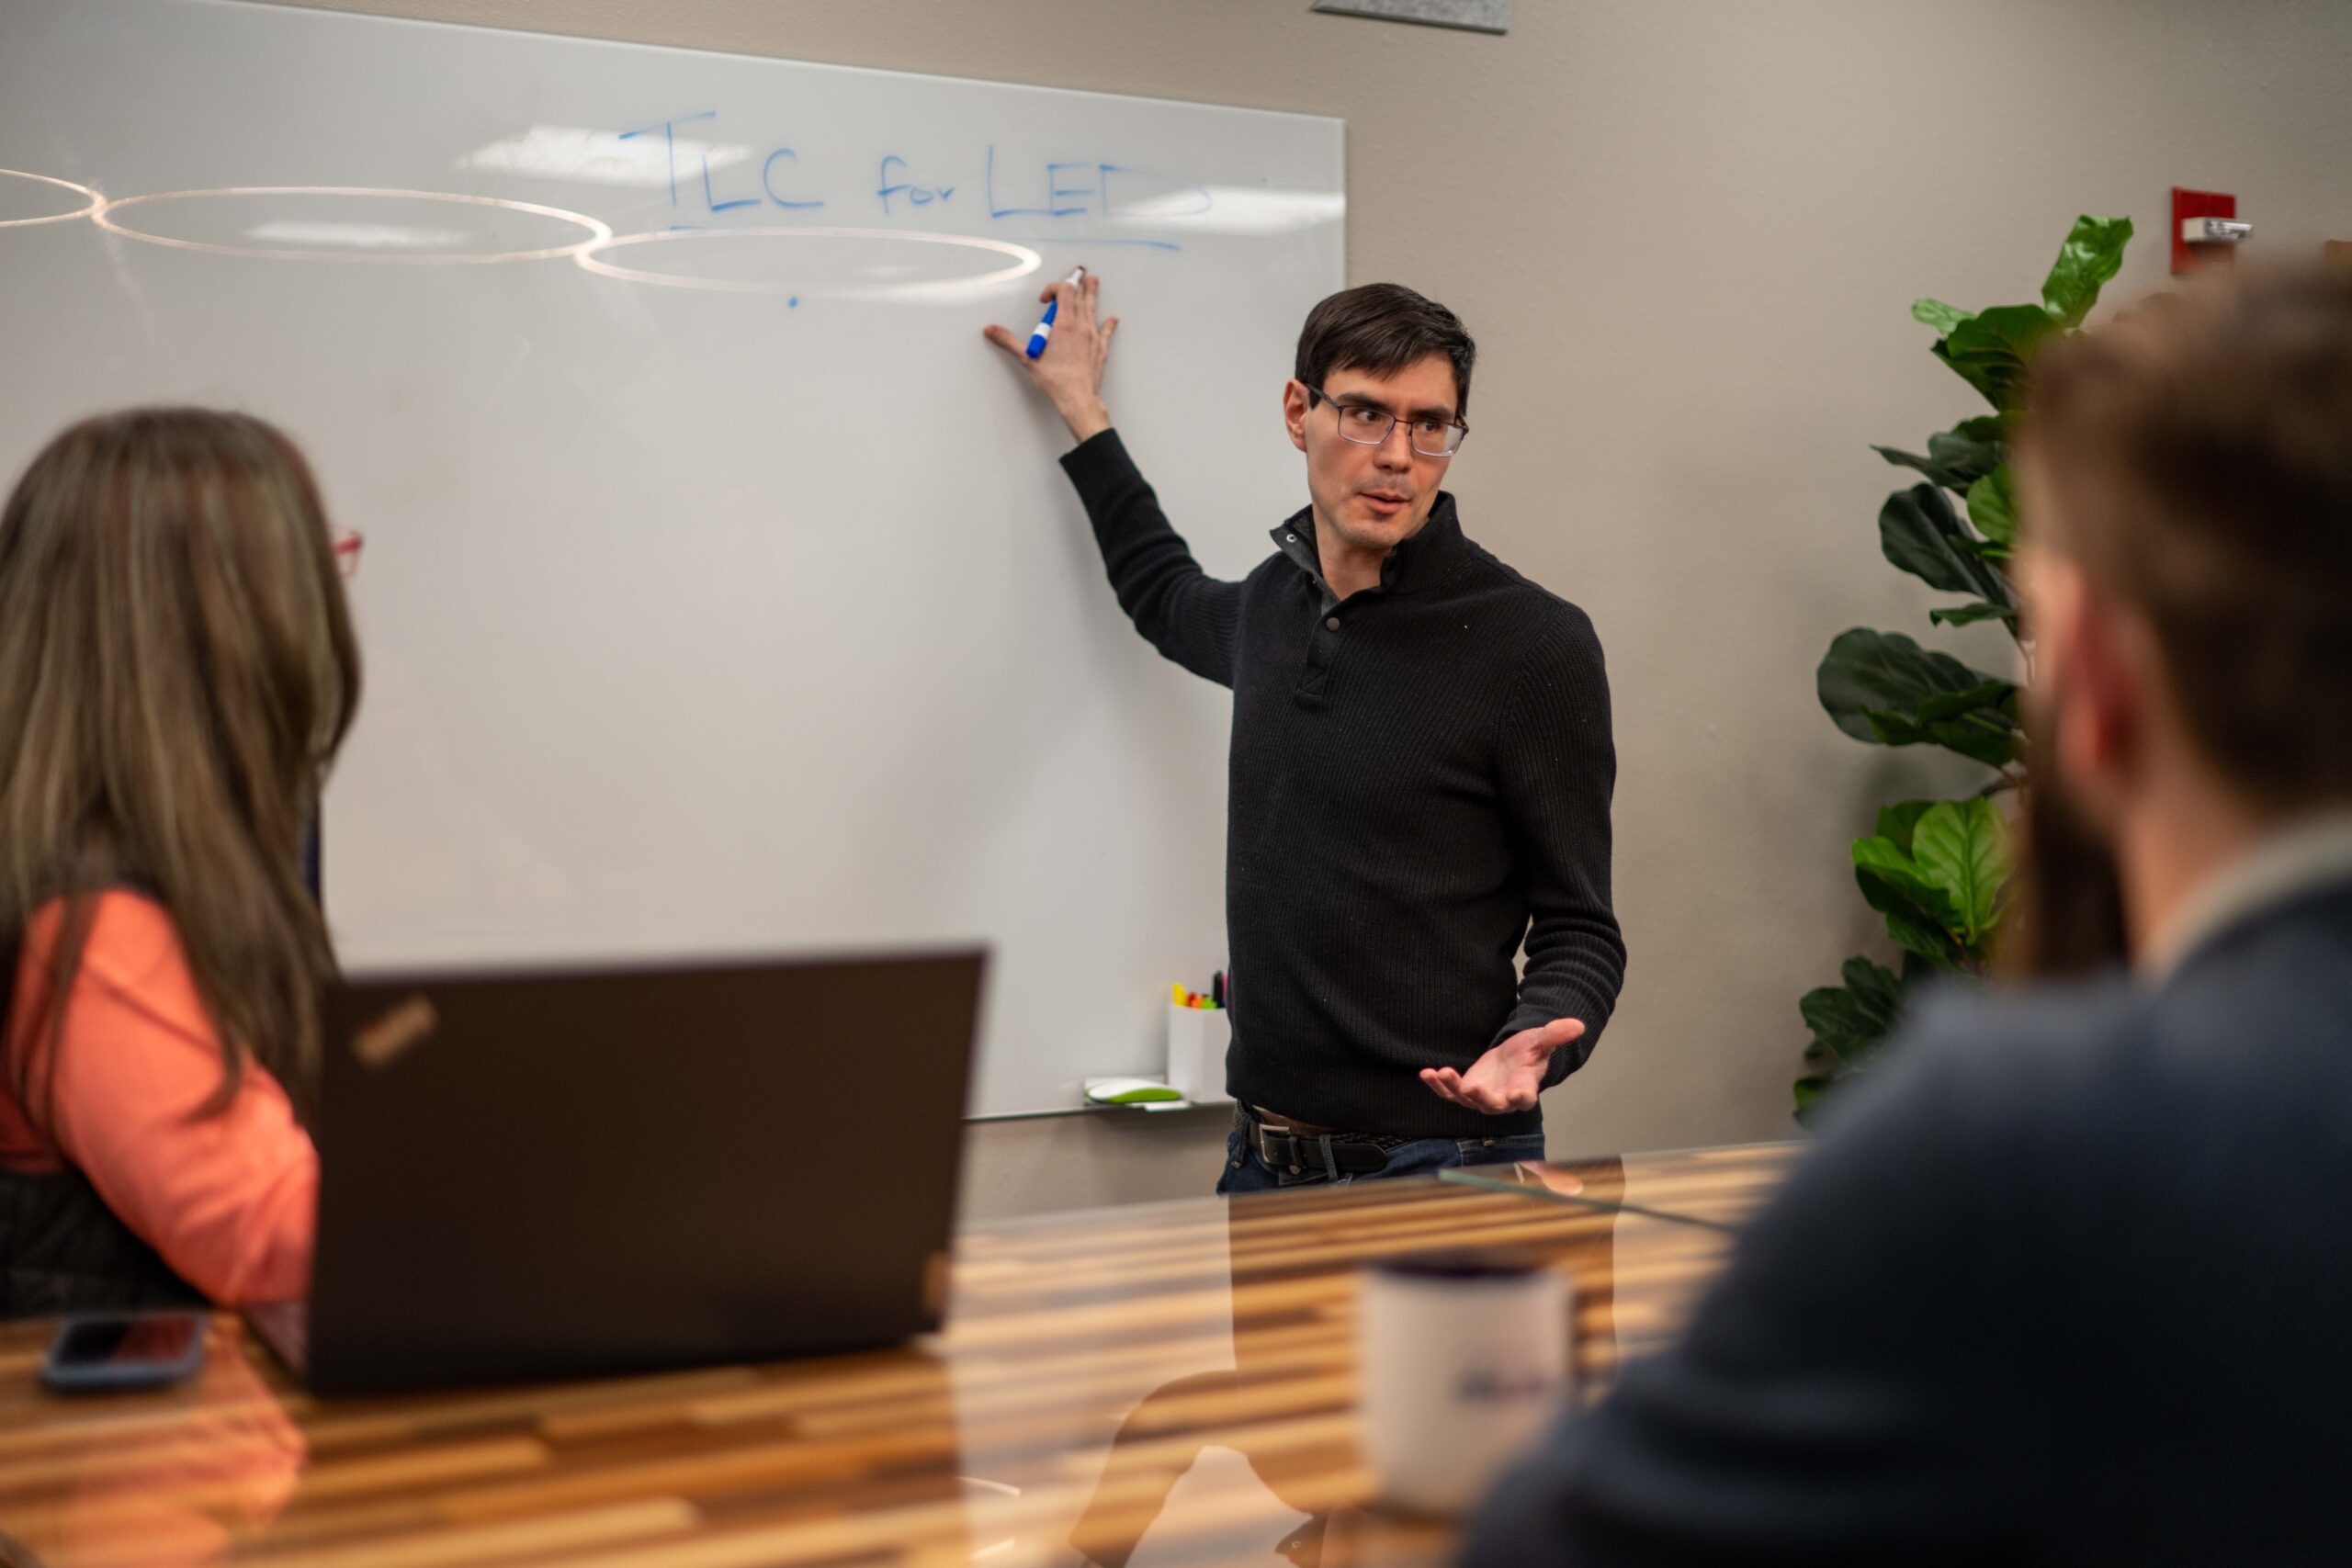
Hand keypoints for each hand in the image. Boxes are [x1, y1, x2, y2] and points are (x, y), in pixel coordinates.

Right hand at [983, 271, 1118, 442]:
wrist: (1079, 399)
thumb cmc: (1057, 381)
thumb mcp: (1028, 358)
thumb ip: (1009, 341)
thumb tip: (992, 330)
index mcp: (1064, 325)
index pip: (1063, 292)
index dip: (1054, 288)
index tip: (1045, 299)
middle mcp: (1080, 327)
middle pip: (1080, 297)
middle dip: (1077, 284)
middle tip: (1079, 273)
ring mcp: (1093, 337)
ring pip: (1092, 309)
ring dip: (1091, 295)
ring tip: (1094, 282)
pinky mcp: (1100, 349)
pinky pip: (1106, 332)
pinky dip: (1108, 324)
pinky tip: (1112, 320)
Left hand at [1420, 1018, 1585, 1113]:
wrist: (1512, 1060)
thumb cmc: (1529, 1053)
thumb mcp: (1541, 1040)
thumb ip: (1555, 1035)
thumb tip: (1579, 1025)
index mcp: (1524, 1089)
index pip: (1525, 1097)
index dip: (1521, 1097)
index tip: (1518, 1095)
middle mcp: (1502, 1100)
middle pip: (1491, 1104)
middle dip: (1481, 1098)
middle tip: (1472, 1088)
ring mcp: (1481, 1098)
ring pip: (1465, 1099)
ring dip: (1452, 1088)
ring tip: (1441, 1073)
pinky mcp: (1464, 1092)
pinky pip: (1449, 1093)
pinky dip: (1438, 1085)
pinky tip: (1426, 1073)